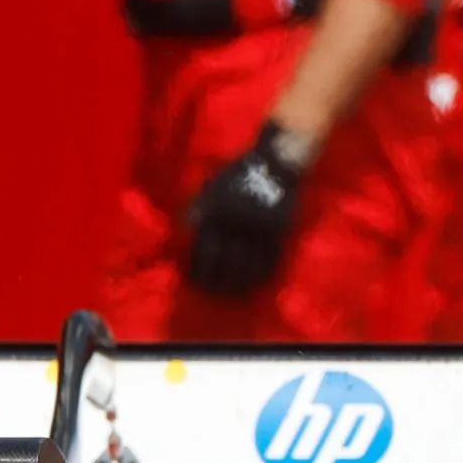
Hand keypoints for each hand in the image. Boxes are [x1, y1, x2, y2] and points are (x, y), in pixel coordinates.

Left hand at [183, 126, 310, 297]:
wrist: (277, 165)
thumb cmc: (240, 174)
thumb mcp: (213, 186)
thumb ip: (198, 208)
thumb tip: (183, 230)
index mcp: (218, 215)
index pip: (204, 249)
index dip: (198, 268)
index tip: (194, 283)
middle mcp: (237, 227)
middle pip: (224, 262)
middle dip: (216, 281)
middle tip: (211, 295)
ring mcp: (259, 232)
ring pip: (247, 265)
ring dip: (238, 284)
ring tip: (232, 297)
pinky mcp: (279, 234)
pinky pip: (270, 260)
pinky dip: (262, 275)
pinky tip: (257, 286)